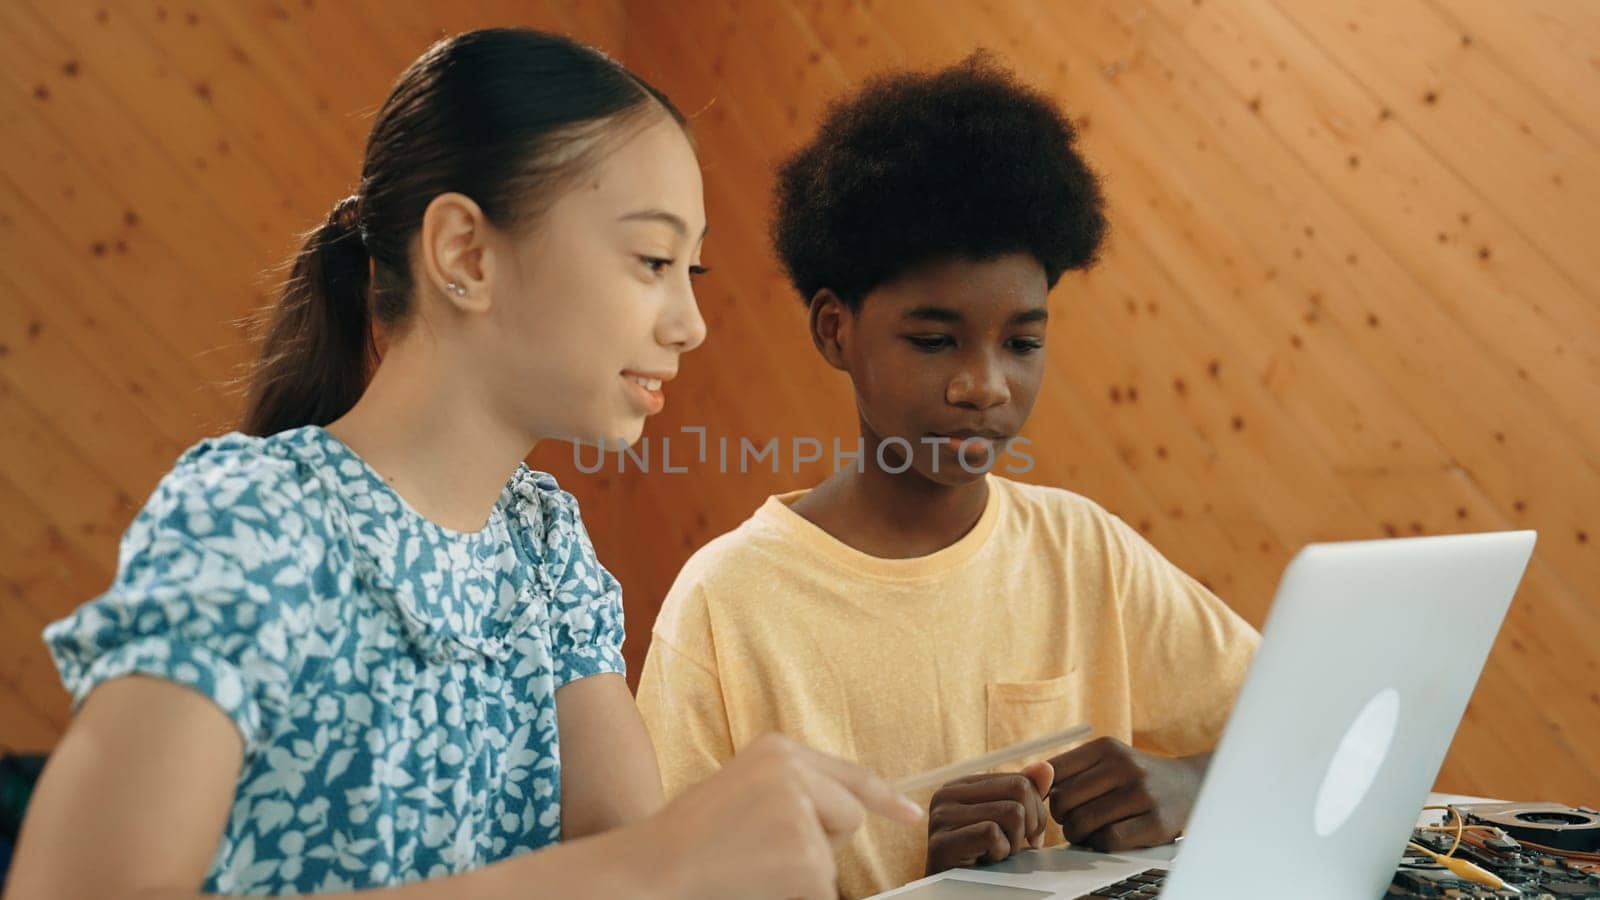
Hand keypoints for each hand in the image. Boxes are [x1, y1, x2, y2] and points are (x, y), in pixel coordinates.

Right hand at [642, 733, 922, 899]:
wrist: (651, 870)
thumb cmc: (687, 841)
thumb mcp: (740, 791)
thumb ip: (789, 792)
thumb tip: (843, 813)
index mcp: (776, 750)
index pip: (846, 773)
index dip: (883, 797)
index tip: (911, 814)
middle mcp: (793, 770)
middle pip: (846, 816)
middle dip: (820, 842)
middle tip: (759, 853)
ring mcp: (802, 812)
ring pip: (830, 857)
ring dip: (800, 872)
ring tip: (746, 866)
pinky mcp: (807, 857)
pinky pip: (822, 889)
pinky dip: (794, 893)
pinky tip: (753, 882)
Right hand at [924, 761, 1053, 874]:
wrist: (954, 894)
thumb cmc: (982, 858)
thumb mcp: (1007, 822)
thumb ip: (1024, 794)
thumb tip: (1045, 767)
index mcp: (961, 784)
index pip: (1019, 779)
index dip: (1036, 810)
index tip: (1029, 835)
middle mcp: (946, 794)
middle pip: (1019, 790)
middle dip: (1030, 823)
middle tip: (1018, 845)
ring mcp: (941, 817)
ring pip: (1012, 812)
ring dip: (1014, 842)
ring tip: (997, 852)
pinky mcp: (942, 843)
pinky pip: (992, 834)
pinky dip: (1000, 853)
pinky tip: (986, 861)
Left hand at [1045, 737, 1206, 851]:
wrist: (1189, 786)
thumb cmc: (1134, 776)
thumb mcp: (1107, 759)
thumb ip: (1070, 769)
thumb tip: (1028, 780)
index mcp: (1106, 747)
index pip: (1053, 770)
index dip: (1044, 792)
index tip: (1052, 801)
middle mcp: (1124, 766)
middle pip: (1063, 800)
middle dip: (1060, 816)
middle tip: (1072, 819)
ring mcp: (1142, 794)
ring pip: (1083, 822)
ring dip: (1077, 833)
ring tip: (1086, 830)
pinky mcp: (1156, 822)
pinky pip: (1109, 840)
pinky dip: (1099, 843)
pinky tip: (1105, 837)